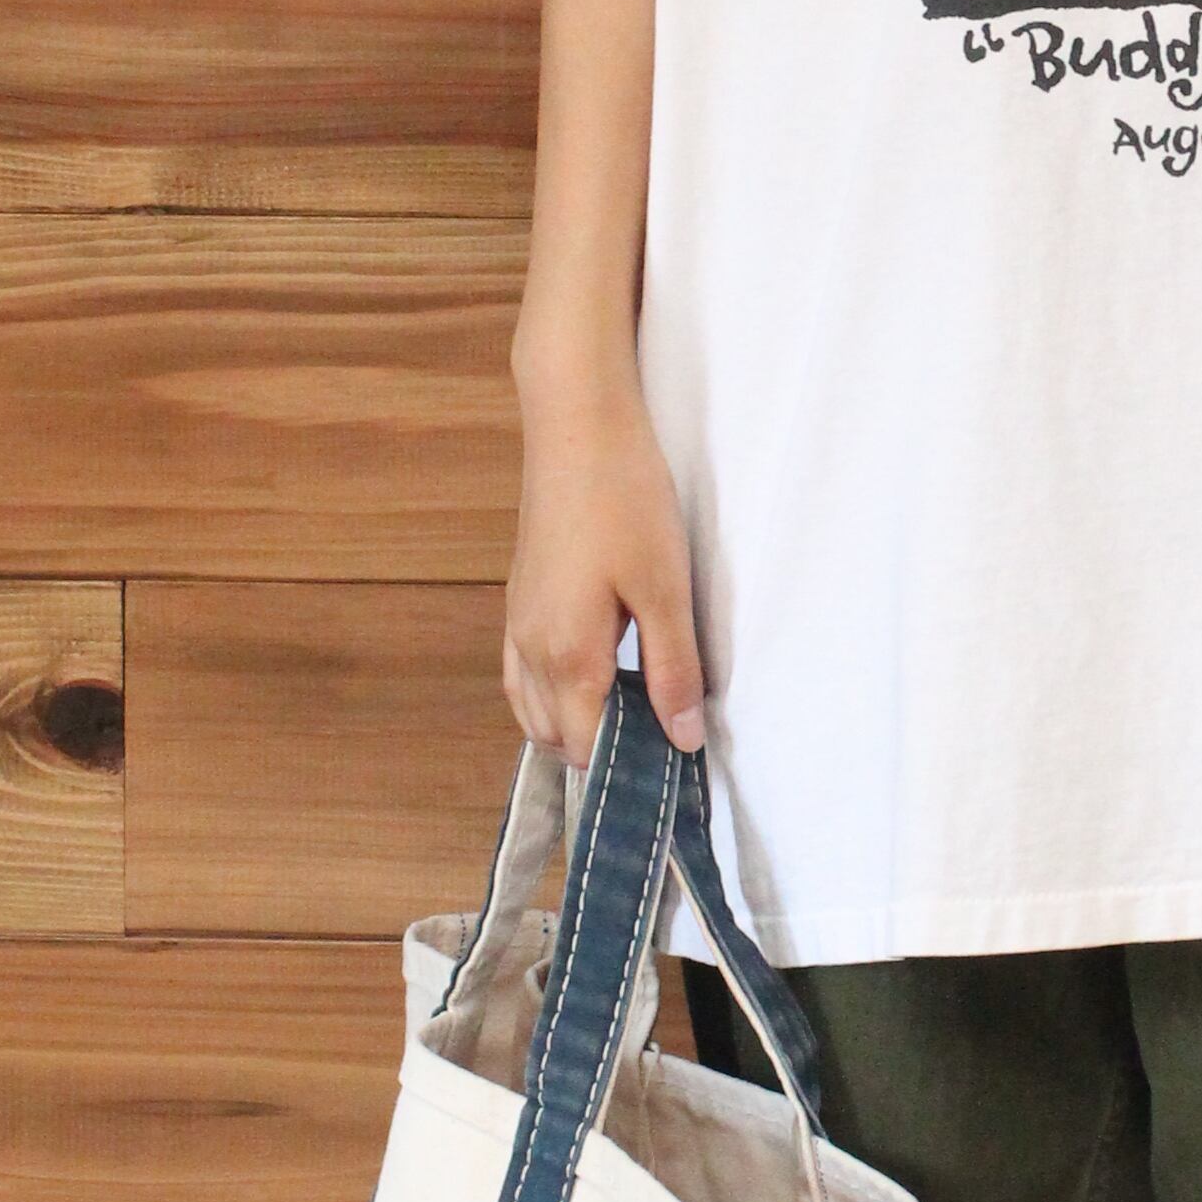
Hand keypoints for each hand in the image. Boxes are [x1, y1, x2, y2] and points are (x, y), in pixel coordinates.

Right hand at [502, 371, 704, 763]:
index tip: (674, 773)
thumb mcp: (665, 589)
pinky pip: (523, 678)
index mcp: (567, 654)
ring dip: (576, 728)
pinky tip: (591, 681)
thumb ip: (672, 670)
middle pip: (558, 738)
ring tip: (633, 717)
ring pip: (534, 712)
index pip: (589, 747)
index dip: (629, 771)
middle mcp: (530, 650)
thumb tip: (684, 739)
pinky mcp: (519, 601)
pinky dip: (552, 699)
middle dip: (604, 753)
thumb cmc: (625, 501)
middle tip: (663, 743)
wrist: (576, 427)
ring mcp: (517, 625)